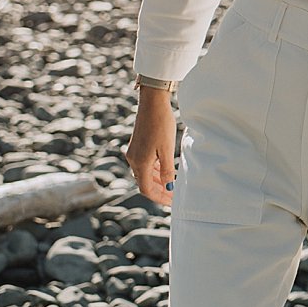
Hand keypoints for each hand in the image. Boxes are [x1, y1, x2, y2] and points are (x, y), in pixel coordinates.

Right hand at [124, 88, 176, 206]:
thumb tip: (169, 188)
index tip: (172, 202)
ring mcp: (134, 152)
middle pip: (145, 182)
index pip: (147, 189)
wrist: (152, 103)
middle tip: (173, 197)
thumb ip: (167, 170)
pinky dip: (155, 170)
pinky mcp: (138, 145)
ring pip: (145, 173)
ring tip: (171, 186)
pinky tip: (165, 170)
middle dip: (159, 191)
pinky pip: (145, 164)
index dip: (159, 197)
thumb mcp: (167, 149)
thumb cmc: (161, 125)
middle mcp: (133, 159)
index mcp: (140, 163)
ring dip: (157, 181)